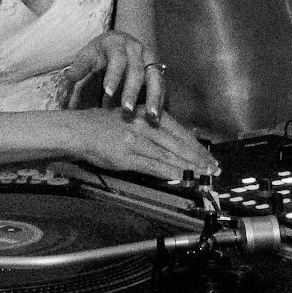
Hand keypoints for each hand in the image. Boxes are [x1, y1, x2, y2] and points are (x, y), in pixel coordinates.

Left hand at [57, 30, 167, 125]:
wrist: (120, 43)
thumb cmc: (99, 53)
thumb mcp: (86, 55)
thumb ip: (79, 66)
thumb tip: (69, 76)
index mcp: (117, 44)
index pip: (117, 59)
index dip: (113, 76)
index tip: (107, 93)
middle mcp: (136, 49)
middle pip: (137, 70)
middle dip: (133, 92)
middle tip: (126, 110)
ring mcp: (150, 59)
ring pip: (155, 78)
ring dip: (154, 98)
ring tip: (151, 118)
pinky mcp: (157, 71)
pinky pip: (162, 86)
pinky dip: (160, 101)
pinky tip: (157, 117)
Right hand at [70, 106, 218, 180]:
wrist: (78, 130)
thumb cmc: (102, 125)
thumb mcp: (130, 118)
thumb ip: (151, 127)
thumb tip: (173, 142)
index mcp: (147, 114)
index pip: (179, 130)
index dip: (195, 144)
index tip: (208, 155)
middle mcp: (145, 125)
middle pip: (177, 143)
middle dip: (198, 157)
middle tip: (213, 168)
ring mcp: (136, 141)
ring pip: (169, 154)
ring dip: (189, 166)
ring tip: (203, 175)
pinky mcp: (127, 156)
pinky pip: (153, 165)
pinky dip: (170, 172)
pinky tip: (182, 177)